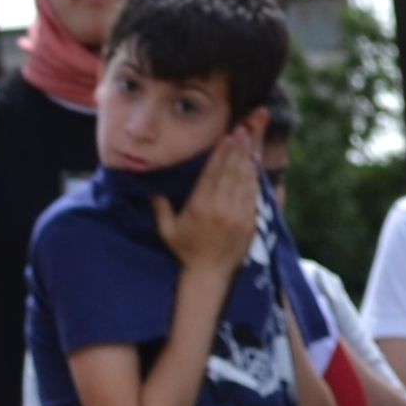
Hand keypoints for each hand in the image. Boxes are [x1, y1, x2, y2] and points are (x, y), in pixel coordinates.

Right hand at [152, 126, 264, 285]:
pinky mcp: (250, 221)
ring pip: (243, 180)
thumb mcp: (167, 230)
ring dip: (247, 159)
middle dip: (236, 149)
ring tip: (248, 141)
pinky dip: (254, 177)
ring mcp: (237, 215)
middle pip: (230, 172)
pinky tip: (253, 164)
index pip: (212, 173)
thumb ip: (160, 208)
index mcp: (199, 208)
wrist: (209, 274)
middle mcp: (219, 209)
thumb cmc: (186, 250)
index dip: (220, 153)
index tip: (225, 137)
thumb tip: (151, 189)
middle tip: (241, 131)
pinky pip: (253, 194)